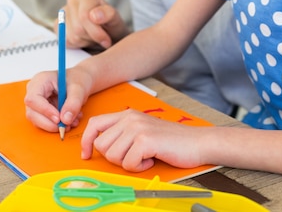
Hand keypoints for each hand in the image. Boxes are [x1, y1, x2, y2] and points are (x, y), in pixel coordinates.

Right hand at [24, 62, 91, 132]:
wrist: (81, 80)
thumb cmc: (78, 78)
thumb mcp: (79, 88)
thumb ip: (73, 103)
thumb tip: (65, 120)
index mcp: (40, 81)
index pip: (33, 99)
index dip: (44, 110)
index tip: (58, 119)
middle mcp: (35, 92)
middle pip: (32, 113)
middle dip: (49, 123)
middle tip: (66, 126)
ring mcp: (37, 103)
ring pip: (38, 121)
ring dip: (55, 126)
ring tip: (72, 122)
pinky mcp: (42, 111)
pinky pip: (45, 123)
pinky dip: (57, 125)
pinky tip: (70, 121)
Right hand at [55, 0, 129, 49]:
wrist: (107, 35)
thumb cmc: (111, 26)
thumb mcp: (116, 21)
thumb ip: (108, 15)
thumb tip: (94, 15)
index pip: (84, 16)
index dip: (96, 32)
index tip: (106, 41)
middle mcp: (73, 1)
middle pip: (77, 28)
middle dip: (91, 38)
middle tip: (101, 39)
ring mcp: (63, 13)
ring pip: (71, 36)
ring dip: (85, 42)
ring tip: (93, 37)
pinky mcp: (58, 25)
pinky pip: (64, 41)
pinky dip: (76, 45)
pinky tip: (84, 39)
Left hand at [81, 109, 207, 171]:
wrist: (196, 142)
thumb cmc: (170, 141)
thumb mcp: (142, 131)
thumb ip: (122, 134)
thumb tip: (98, 147)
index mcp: (127, 115)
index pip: (94, 124)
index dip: (85, 141)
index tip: (86, 155)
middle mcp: (129, 118)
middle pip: (101, 145)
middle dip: (114, 158)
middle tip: (132, 157)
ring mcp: (137, 128)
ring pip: (112, 156)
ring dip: (128, 163)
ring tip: (144, 157)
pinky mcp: (145, 140)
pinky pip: (128, 163)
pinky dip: (139, 167)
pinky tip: (151, 159)